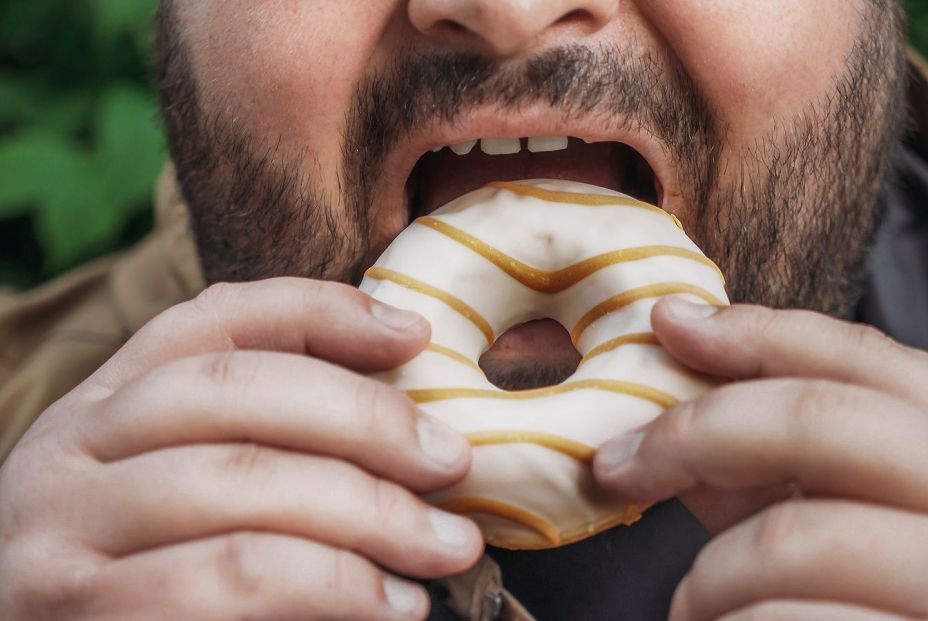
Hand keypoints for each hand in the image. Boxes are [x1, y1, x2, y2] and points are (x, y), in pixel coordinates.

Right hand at [0, 278, 482, 620]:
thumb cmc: (159, 574)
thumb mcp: (193, 488)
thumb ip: (268, 442)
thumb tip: (407, 410)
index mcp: (105, 403)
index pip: (216, 320)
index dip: (322, 312)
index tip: (415, 334)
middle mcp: (71, 451)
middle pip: (238, 391)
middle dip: (368, 420)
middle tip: (454, 461)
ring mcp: (64, 534)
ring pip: (246, 484)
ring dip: (372, 513)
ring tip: (445, 546)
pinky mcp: (87, 616)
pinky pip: (237, 578)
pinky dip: (335, 585)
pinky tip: (390, 601)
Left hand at [594, 298, 927, 620]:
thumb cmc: (869, 604)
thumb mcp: (839, 528)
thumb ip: (774, 474)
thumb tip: (675, 417)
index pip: (869, 362)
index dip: (761, 332)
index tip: (670, 322)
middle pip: (822, 421)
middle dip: (694, 433)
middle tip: (615, 465)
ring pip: (793, 537)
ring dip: (706, 576)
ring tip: (690, 609)